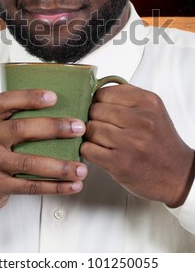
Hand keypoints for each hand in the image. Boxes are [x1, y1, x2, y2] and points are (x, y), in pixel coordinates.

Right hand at [0, 89, 86, 216]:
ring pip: (28, 163)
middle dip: (54, 127)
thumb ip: (15, 117)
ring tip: (81, 168)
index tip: (54, 97)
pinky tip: (71, 185)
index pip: (5, 101)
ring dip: (59, 166)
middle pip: (20, 129)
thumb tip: (60, 107)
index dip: (29, 97)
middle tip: (79, 128)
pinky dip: (53, 186)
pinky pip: (28, 187)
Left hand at [81, 84, 194, 206]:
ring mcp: (131, 143)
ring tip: (101, 140)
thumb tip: (91, 93)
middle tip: (102, 126)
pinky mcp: (121, 163)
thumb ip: (125, 98)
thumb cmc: (158, 141)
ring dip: (90, 135)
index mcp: (149, 102)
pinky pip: (88, 149)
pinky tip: (99, 152)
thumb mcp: (151, 111)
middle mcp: (142, 120)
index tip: (103, 110)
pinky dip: (88, 150)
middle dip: (94, 118)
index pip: (105, 92)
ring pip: (91, 129)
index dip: (98, 102)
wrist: (177, 174)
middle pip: (96, 110)